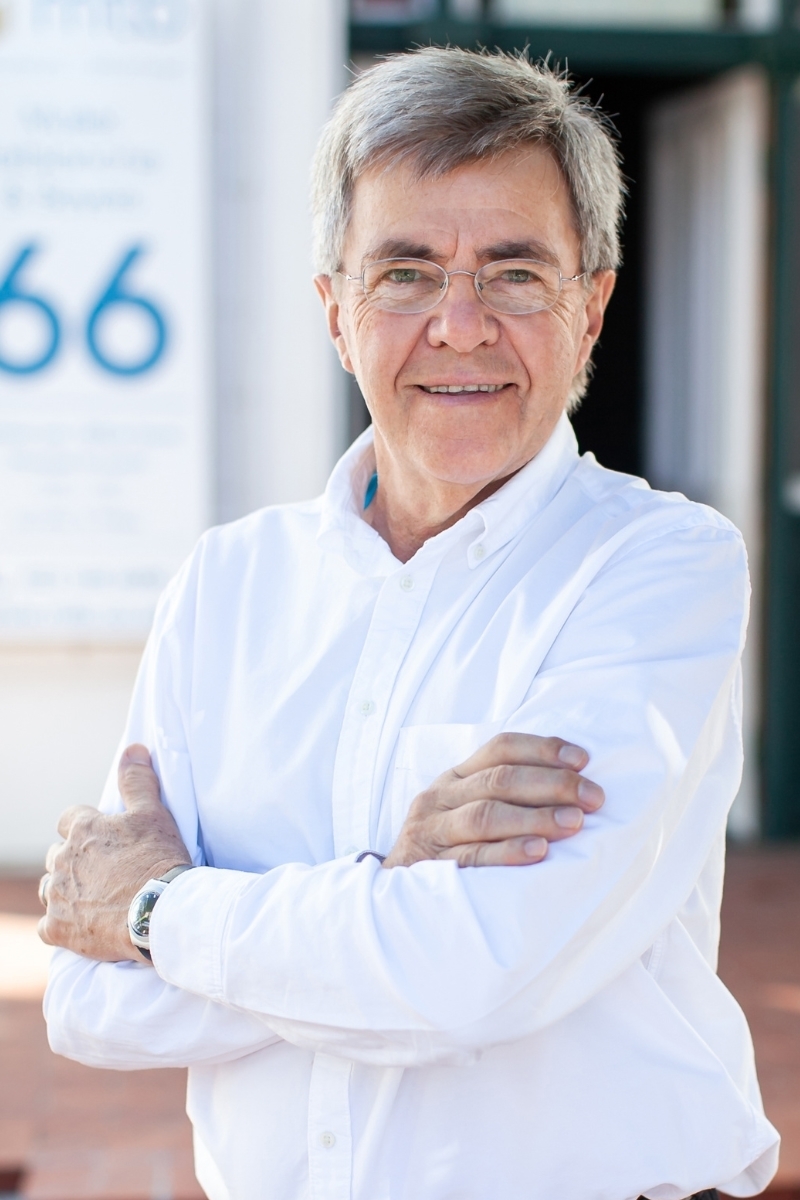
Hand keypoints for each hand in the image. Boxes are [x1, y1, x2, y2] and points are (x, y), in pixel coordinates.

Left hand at [38, 744, 191, 961]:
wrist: (160, 912)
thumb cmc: (157, 860)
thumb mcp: (153, 813)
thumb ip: (137, 780)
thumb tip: (132, 749)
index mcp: (83, 830)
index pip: (69, 819)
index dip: (84, 826)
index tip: (103, 837)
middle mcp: (63, 860)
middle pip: (57, 855)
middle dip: (74, 860)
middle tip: (104, 870)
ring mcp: (58, 896)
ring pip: (48, 888)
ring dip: (64, 890)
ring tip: (92, 897)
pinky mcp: (58, 929)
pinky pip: (48, 925)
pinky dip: (60, 924)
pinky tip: (80, 925)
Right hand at [382, 733, 603, 868]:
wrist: (391, 894)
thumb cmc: (446, 848)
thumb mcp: (466, 810)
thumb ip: (505, 795)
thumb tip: (573, 783)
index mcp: (455, 777)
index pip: (500, 748)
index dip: (542, 749)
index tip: (583, 760)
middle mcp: (441, 797)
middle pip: (500, 779)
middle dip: (552, 784)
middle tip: (593, 797)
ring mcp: (433, 831)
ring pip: (486, 815)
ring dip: (535, 817)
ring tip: (574, 823)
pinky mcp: (431, 867)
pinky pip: (472, 857)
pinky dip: (507, 852)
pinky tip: (538, 853)